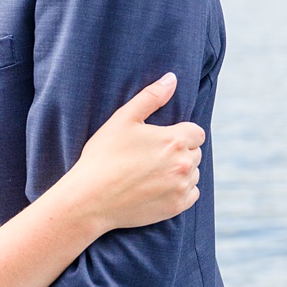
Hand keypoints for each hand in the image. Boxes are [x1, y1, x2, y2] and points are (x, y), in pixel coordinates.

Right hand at [68, 72, 204, 232]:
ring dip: (181, 172)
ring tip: (153, 173)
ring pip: (193, 174)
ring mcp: (181, 187)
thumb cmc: (103, 156)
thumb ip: (151, 96)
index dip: (181, 134)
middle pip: (195, 153)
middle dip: (180, 152)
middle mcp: (183, 164)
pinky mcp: (176, 207)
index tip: (161, 140)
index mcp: (174, 140)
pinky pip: (191, 195)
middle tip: (153, 157)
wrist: (89, 199)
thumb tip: (172, 78)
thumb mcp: (123, 119)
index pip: (196, 132)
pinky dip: (181, 191)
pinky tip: (159, 188)